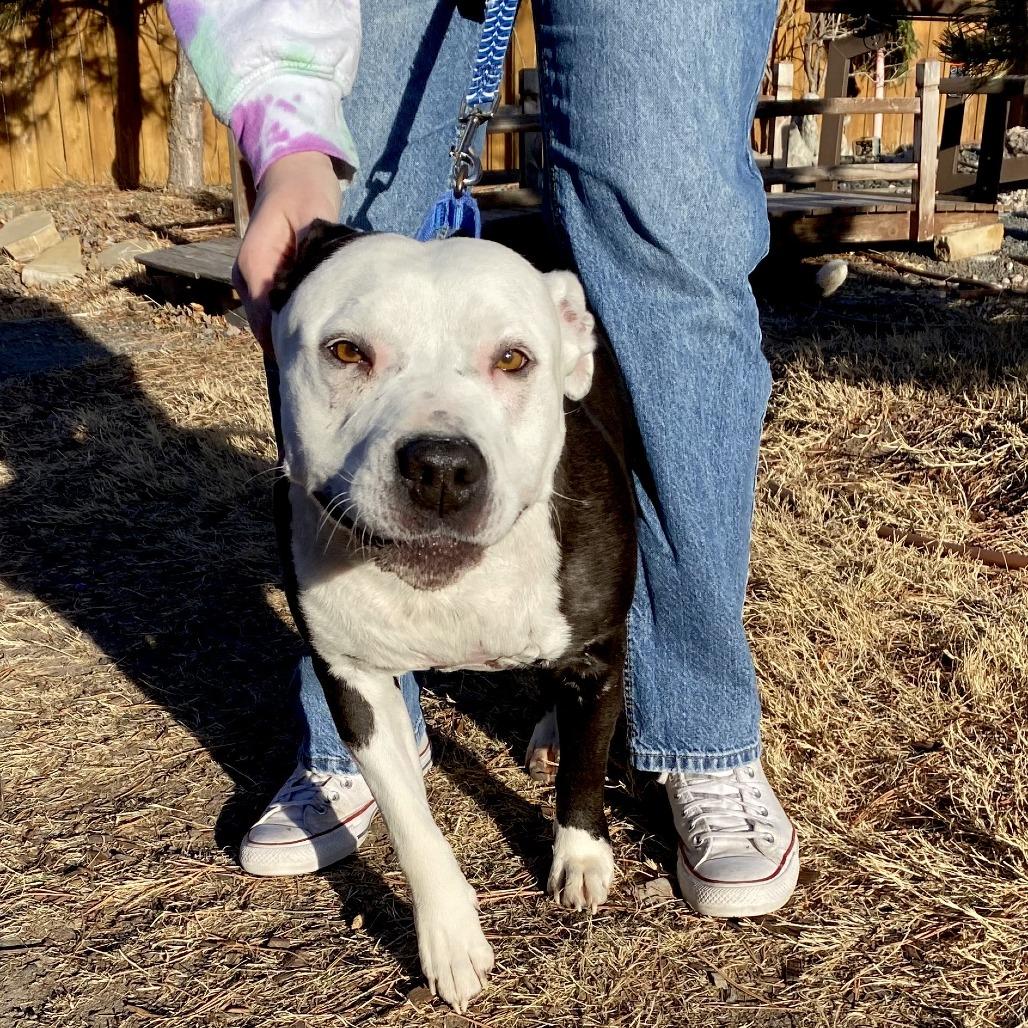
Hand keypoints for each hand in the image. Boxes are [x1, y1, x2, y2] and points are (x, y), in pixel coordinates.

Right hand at [232, 151, 341, 353]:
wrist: (293, 173)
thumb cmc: (305, 191)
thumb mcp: (312, 220)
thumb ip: (310, 259)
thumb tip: (313, 297)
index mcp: (253, 265)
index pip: (267, 320)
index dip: (291, 342)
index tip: (320, 361)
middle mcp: (246, 278)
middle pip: (267, 329)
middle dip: (295, 345)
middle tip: (332, 364)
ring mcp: (253, 283)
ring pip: (272, 325)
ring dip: (297, 335)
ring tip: (330, 351)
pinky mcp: (266, 284)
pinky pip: (278, 314)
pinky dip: (297, 323)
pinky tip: (322, 331)